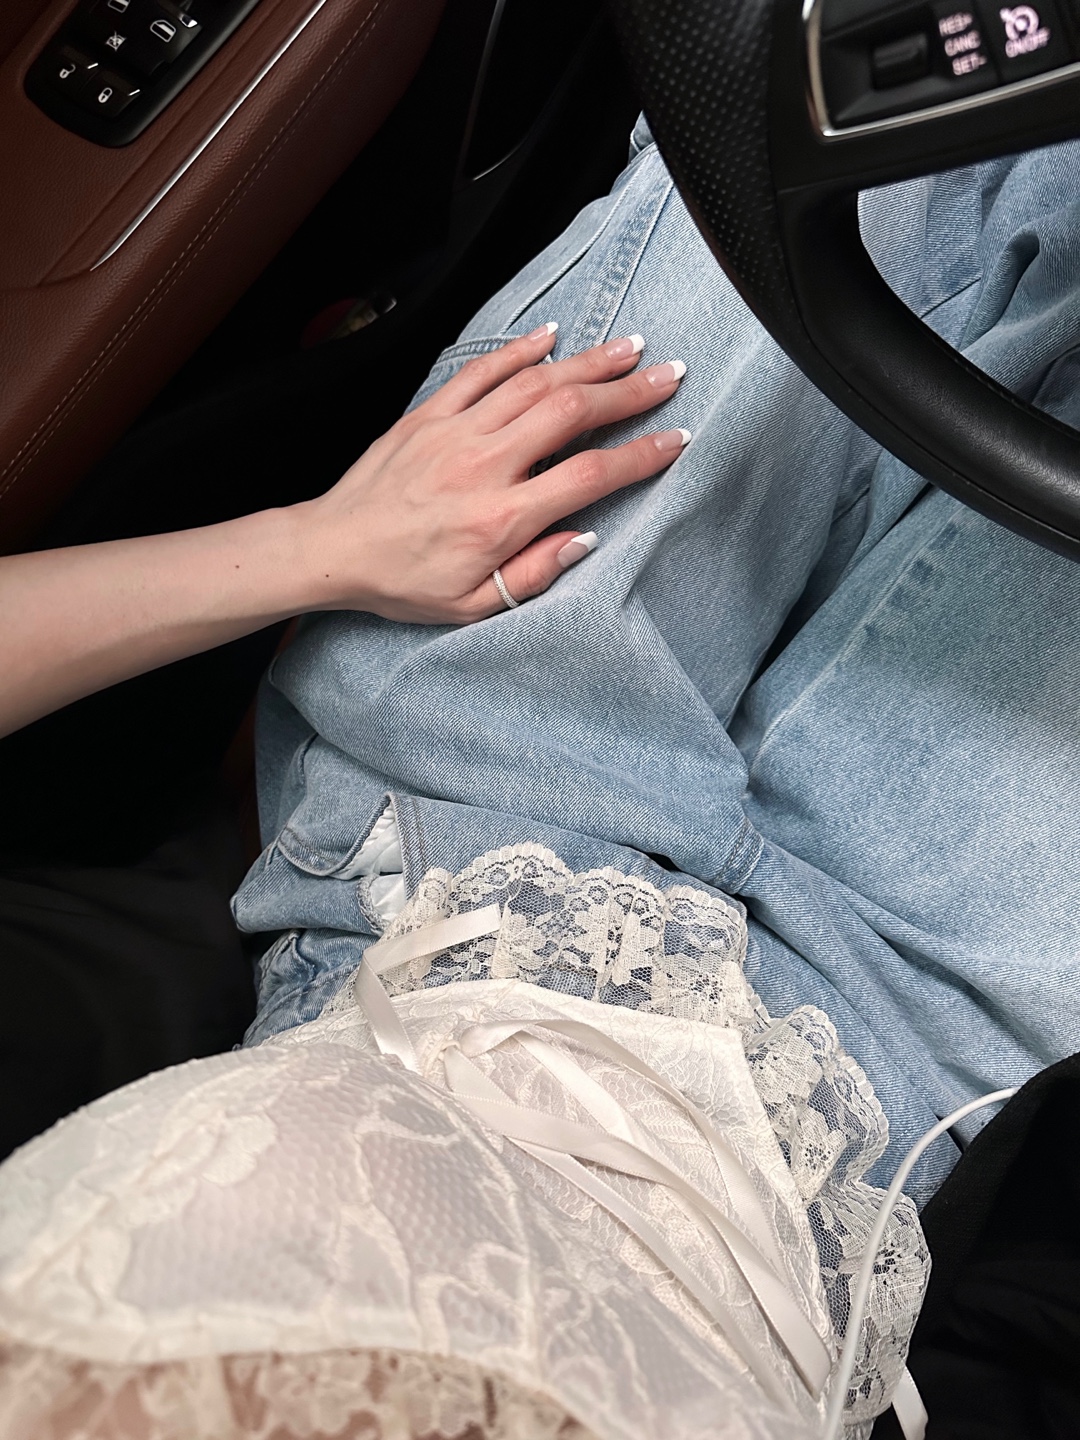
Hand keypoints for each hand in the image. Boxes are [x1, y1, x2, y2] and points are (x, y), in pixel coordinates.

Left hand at [293, 324, 687, 621]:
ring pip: (533, 383)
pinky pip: (481, 372)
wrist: (333, 550)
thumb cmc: (404, 582)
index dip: (640, 455)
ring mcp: (454, 433)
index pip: (588, 476)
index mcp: (499, 518)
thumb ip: (534, 574)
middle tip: (670, 375)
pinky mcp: (429, 415)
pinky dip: (519, 350)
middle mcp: (482, 466)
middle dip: (628, 392)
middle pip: (570, 413)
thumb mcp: (472, 604)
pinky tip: (553, 337)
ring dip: (587, 362)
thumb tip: (586, 538)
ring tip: (630, 349)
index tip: (676, 440)